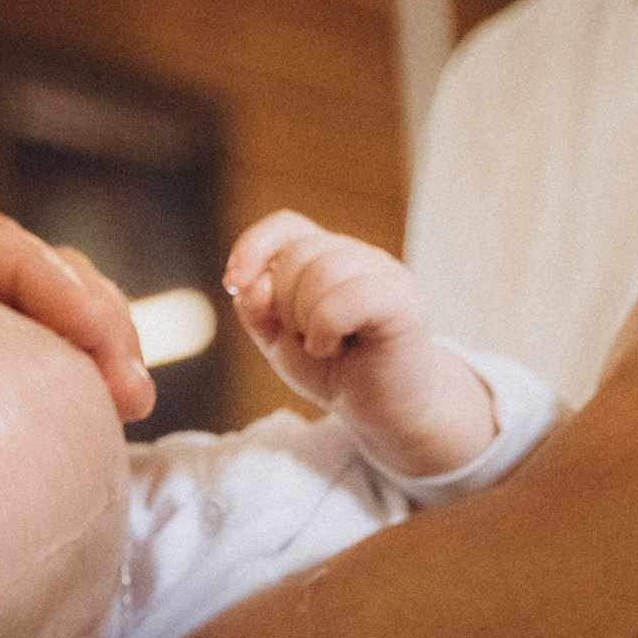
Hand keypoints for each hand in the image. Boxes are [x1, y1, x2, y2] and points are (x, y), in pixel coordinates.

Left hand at [225, 207, 492, 477]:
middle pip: (298, 253)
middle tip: (305, 337)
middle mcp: (356, 257)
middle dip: (283, 303)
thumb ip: (258, 312)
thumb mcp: (280, 343)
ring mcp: (383, 273)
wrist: (383, 411)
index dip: (253, 246)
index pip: (286, 226)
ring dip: (306, 318)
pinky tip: (332, 347)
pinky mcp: (403, 299)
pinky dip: (326, 327)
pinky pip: (350, 295)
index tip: (233, 284)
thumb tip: (247, 285)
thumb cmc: (336, 372)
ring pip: (323, 269)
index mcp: (326, 259)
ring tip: (324, 345)